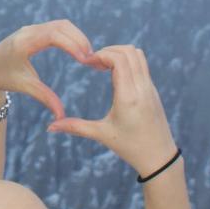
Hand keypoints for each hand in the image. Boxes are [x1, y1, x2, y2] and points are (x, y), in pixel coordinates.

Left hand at [0, 20, 98, 124]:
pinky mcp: (34, 30)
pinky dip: (70, 36)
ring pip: (61, 25)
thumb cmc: (4, 78)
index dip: (72, 44)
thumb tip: (62, 117)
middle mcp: (27, 31)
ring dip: (76, 37)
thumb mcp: (25, 87)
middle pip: (61, 26)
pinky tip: (78, 51)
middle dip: (79, 40)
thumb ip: (45, 98)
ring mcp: (31, 28)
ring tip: (88, 56)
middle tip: (92, 59)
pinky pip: (57, 28)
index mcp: (23, 43)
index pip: (53, 36)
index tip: (85, 59)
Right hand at [45, 42, 176, 174]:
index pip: (119, 59)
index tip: (87, 63)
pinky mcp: (153, 90)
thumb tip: (50, 127)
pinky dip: (127, 62)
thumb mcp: (102, 135)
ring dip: (119, 54)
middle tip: (94, 63)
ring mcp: (150, 88)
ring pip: (138, 55)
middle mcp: (142, 88)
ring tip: (103, 67)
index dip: (101, 54)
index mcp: (128, 96)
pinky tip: (114, 76)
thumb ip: (75, 127)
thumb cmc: (130, 147)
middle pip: (129, 51)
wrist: (160, 158)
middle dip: (108, 51)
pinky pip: (142, 65)